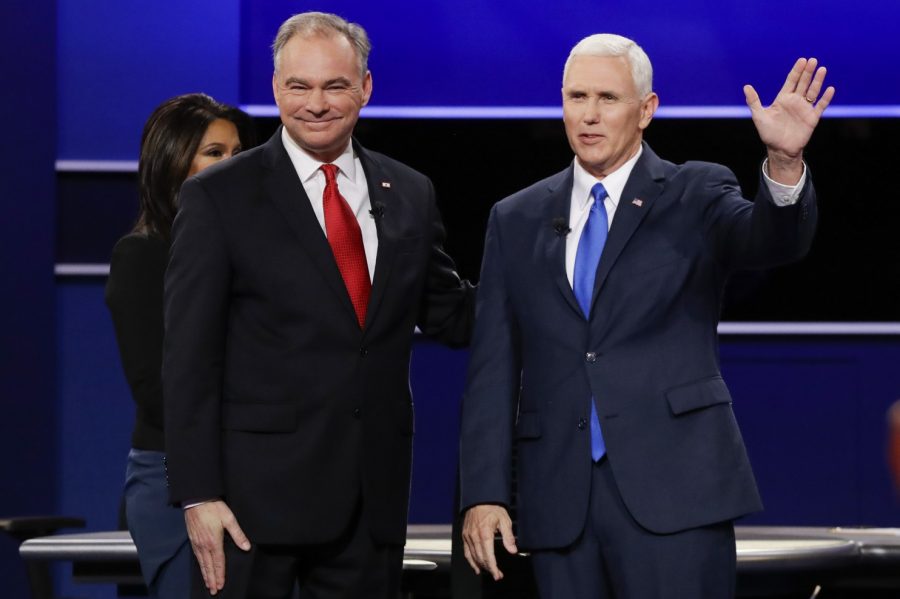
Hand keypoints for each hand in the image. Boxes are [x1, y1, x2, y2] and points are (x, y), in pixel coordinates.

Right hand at [184, 500, 250, 594]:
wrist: (197, 499)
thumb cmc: (214, 508)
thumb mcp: (229, 519)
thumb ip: (238, 534)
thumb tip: (246, 547)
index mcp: (214, 542)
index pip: (218, 562)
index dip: (220, 574)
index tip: (221, 585)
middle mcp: (204, 545)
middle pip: (209, 566)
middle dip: (212, 579)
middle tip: (214, 591)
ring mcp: (197, 543)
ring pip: (201, 563)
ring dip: (205, 574)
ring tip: (208, 584)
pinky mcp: (192, 539)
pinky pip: (196, 557)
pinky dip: (199, 566)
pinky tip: (201, 568)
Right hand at [461, 504, 517, 580]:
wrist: (480, 498)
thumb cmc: (492, 507)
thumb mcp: (504, 519)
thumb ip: (508, 536)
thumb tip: (513, 550)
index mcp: (485, 533)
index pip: (488, 556)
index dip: (493, 568)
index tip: (497, 575)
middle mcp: (474, 536)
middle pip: (481, 558)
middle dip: (489, 569)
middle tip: (497, 575)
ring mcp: (468, 536)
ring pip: (473, 557)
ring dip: (481, 566)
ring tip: (488, 572)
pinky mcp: (465, 535)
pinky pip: (466, 552)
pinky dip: (470, 561)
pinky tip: (476, 567)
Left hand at [744, 58, 834, 183]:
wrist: (779, 149)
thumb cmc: (768, 133)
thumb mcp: (759, 116)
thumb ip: (754, 101)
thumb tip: (746, 86)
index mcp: (783, 99)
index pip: (791, 81)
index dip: (796, 71)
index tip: (802, 60)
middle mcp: (795, 102)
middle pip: (803, 83)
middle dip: (808, 72)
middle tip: (813, 60)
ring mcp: (804, 109)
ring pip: (813, 91)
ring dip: (817, 81)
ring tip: (822, 69)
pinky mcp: (812, 118)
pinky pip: (820, 106)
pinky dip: (825, 98)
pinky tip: (830, 89)